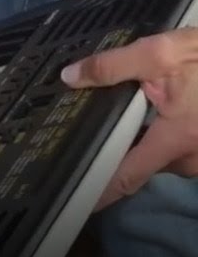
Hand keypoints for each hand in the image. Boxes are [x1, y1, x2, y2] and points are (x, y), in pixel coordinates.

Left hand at [60, 27, 197, 210]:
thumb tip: (70, 77)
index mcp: (177, 140)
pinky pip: (180, 147)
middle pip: (142, 162)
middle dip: (124, 144)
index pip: (127, 178)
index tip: (74, 204)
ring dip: (150, 135)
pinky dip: (167, 132)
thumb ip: (112, 67)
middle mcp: (193, 157)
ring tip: (143, 108)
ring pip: (163, 153)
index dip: (99, 193)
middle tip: (103, 123)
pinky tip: (167, 108)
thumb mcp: (162, 52)